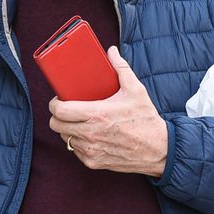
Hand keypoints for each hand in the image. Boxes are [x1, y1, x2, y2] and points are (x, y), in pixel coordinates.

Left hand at [48, 47, 168, 176]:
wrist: (158, 150)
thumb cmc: (146, 119)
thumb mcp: (135, 90)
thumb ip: (121, 68)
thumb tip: (112, 51)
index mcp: (96, 115)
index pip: (59, 111)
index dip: (54, 104)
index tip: (58, 100)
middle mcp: (90, 134)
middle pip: (56, 125)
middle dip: (58, 116)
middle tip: (67, 110)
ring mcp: (91, 150)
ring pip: (65, 138)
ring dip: (68, 129)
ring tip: (78, 121)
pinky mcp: (94, 162)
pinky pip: (75, 150)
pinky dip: (78, 142)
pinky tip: (88, 135)